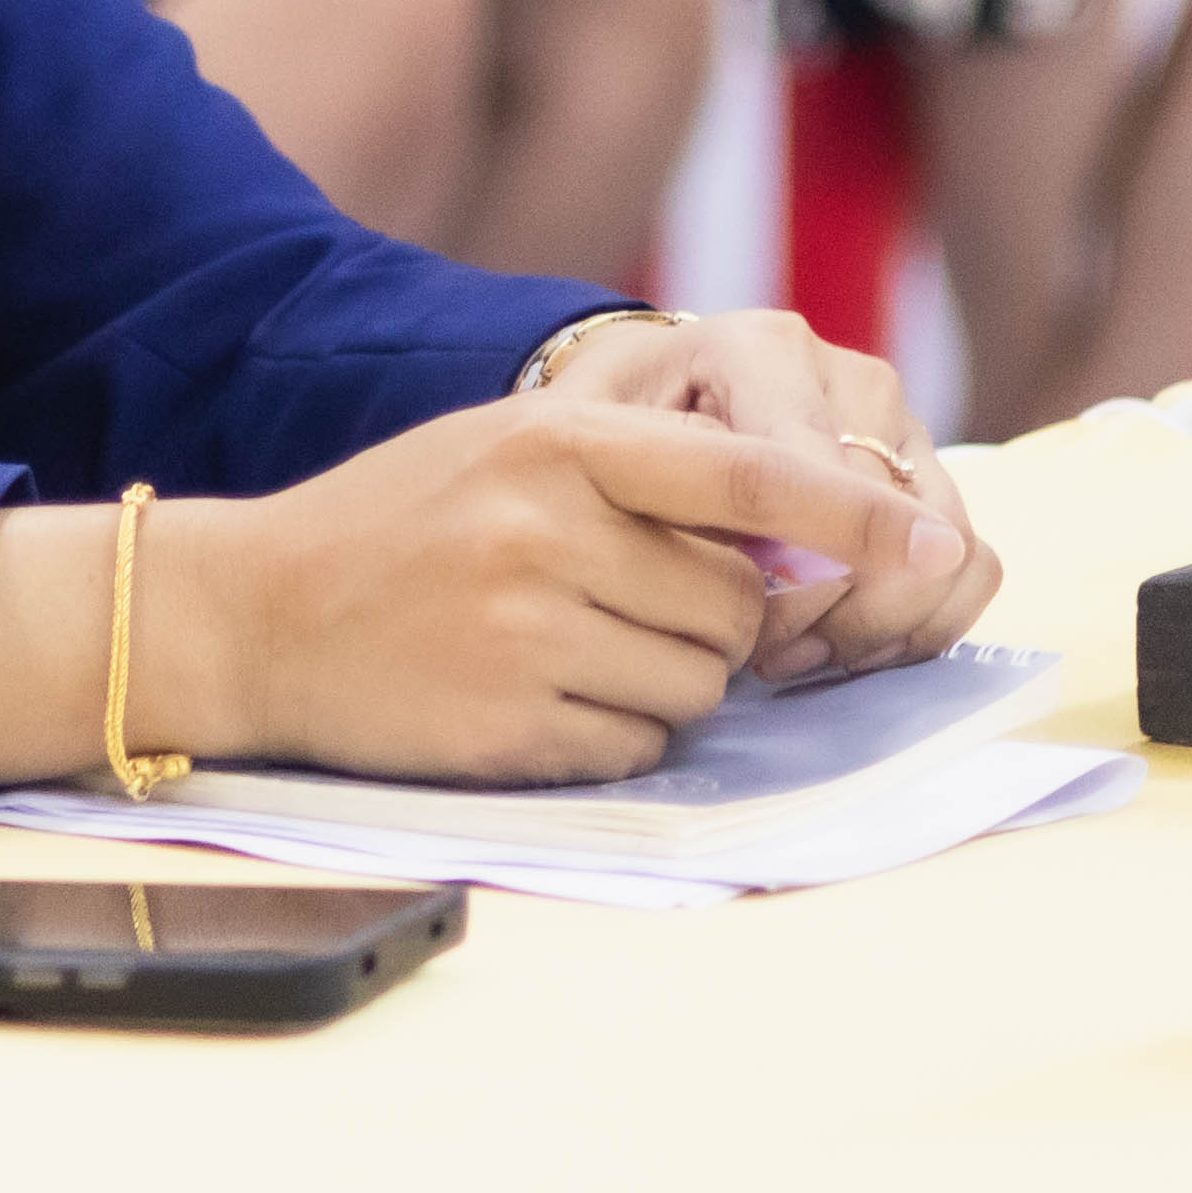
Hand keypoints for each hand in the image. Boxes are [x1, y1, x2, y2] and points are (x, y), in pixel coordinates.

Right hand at [152, 399, 959, 784]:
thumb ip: (641, 476)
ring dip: (662, 685)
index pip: (747, 477)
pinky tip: (532, 698)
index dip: (854, 511)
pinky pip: (637, 750)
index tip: (936, 538)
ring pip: (697, 688)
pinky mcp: (509, 727)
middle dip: (711, 623)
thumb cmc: (400, 523)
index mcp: (560, 442)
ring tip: (563, 648)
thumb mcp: (510, 449)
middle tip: (616, 606)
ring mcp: (525, 632)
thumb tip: (795, 533)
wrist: (254, 612)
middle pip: (735, 607)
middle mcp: (548, 530)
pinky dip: (611, 737)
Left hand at [535, 310, 1000, 682]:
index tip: (768, 642)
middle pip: (893, 522)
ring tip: (798, 656)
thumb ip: (664, 495)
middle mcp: (851, 379)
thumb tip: (763, 569)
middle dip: (834, 614)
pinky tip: (845, 647)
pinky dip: (921, 625)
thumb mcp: (598, 446)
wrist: (655, 398)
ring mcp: (904, 426)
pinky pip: (975, 568)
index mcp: (762, 351)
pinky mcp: (933, 476)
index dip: (799, 575)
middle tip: (764, 658)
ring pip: (950, 551)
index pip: (810, 471)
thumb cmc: (617, 429)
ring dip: (880, 628)